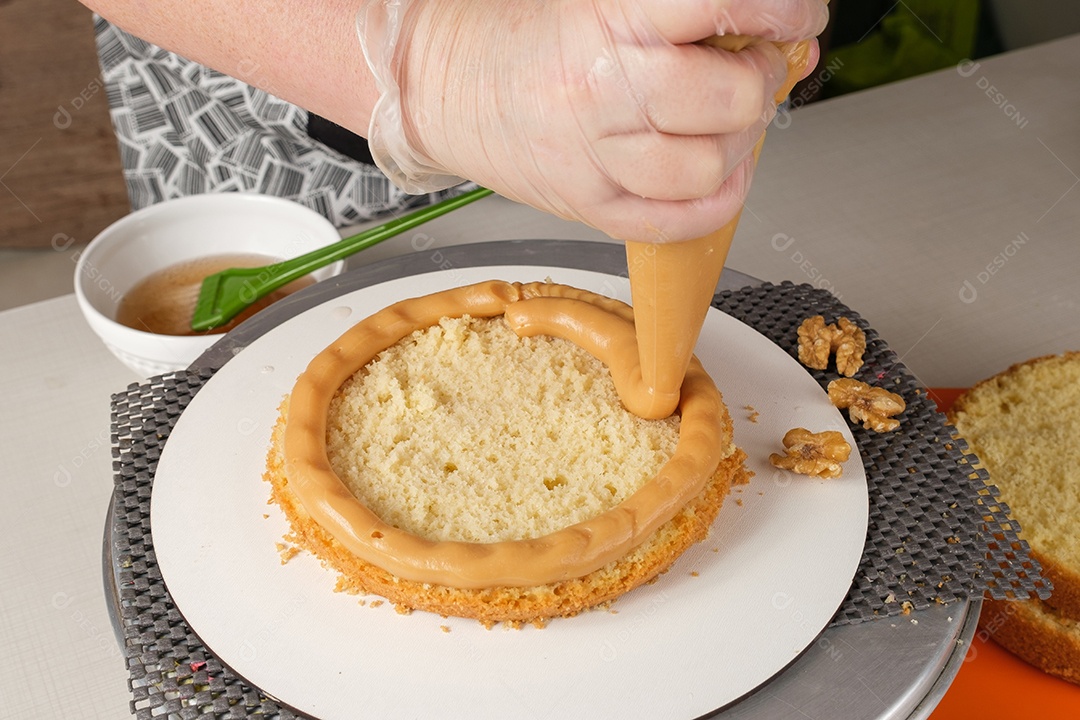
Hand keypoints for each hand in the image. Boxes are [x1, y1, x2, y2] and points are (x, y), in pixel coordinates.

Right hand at [358, 0, 826, 241]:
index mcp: (606, 19)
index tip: (798, 14)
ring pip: (709, 168)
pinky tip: (717, 172)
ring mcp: (593, 158)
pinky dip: (717, 200)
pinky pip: (677, 221)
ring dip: (741, 144)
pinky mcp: (587, 206)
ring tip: (725, 121)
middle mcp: (602, 91)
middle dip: (761, 80)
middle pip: (729, 100)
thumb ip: (674, 9)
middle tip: (752, 67)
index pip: (726, 2)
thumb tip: (765, 18)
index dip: (783, 8)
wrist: (440, 81)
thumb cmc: (518, 35)